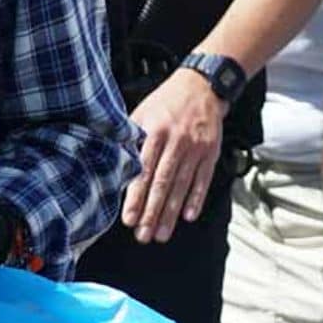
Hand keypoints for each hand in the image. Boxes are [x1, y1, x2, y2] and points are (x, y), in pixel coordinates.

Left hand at [120, 68, 224, 242]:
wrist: (201, 86)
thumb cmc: (165, 102)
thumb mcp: (142, 112)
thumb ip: (130, 137)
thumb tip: (113, 161)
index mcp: (154, 132)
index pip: (143, 170)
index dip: (135, 196)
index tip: (128, 218)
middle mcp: (176, 142)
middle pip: (162, 183)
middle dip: (151, 212)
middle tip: (143, 235)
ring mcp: (195, 149)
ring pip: (182, 186)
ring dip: (171, 213)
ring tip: (161, 234)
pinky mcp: (210, 153)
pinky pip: (203, 180)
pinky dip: (196, 199)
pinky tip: (188, 217)